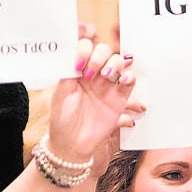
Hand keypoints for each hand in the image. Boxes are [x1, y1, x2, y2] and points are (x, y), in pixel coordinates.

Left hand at [46, 36, 135, 163]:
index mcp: (78, 70)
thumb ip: (68, 72)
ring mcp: (108, 84)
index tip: (79, 62)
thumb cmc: (63, 119)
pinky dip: (129, 75)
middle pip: (104, 50)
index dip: (84, 49)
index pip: (85, 47)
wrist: (73, 144)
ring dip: (114, 62)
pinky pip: (130, 79)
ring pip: (119, 60)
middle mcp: (94, 73)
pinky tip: (122, 80)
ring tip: (106, 74)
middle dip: (99, 55)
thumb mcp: (61, 94)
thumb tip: (76, 53)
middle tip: (91, 71)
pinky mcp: (120, 97)